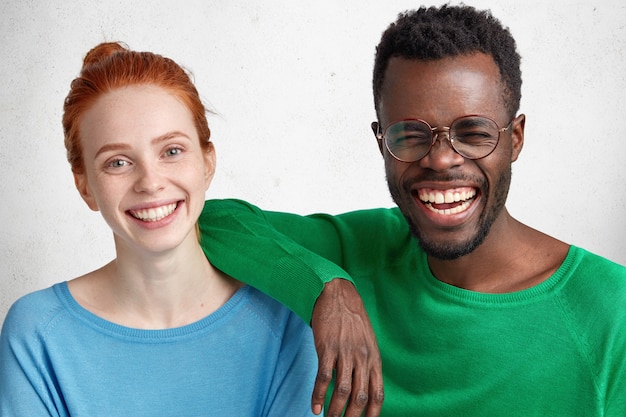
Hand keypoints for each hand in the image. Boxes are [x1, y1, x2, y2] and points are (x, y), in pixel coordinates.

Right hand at [310, 279, 383, 416]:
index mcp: (373, 357)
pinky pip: (323, 377)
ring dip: (335, 410)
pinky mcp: (327, 348)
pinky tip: (314, 407)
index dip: (373, 413)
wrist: (337, 293)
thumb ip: (367, 361)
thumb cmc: (352, 317)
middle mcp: (362, 357)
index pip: (378, 392)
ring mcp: (344, 353)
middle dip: (353, 416)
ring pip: (342, 390)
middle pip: (360, 396)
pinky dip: (318, 395)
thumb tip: (364, 384)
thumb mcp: (367, 340)